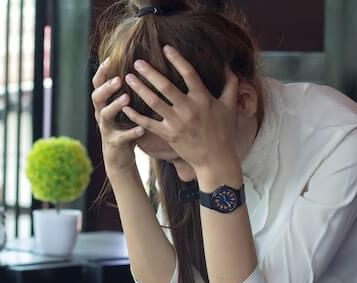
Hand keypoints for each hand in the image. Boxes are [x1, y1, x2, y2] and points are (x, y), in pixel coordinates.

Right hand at [92, 58, 145, 175]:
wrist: (119, 157)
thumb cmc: (125, 126)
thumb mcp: (125, 107)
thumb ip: (128, 90)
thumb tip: (142, 66)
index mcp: (103, 103)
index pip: (97, 84)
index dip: (101, 72)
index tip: (111, 59)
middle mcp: (101, 114)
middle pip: (97, 97)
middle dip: (107, 87)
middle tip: (119, 79)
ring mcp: (107, 129)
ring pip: (105, 115)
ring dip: (115, 105)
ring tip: (127, 98)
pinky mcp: (114, 143)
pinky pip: (121, 137)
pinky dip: (131, 132)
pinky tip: (142, 128)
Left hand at [122, 46, 239, 173]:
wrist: (216, 159)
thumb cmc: (224, 132)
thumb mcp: (230, 107)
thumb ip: (231, 85)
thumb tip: (229, 66)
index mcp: (203, 98)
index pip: (189, 73)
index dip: (177, 59)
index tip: (165, 48)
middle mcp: (188, 109)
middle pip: (166, 86)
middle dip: (150, 73)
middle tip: (137, 61)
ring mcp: (177, 122)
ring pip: (154, 102)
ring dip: (140, 89)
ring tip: (128, 78)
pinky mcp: (168, 135)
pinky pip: (148, 124)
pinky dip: (136, 116)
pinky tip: (125, 106)